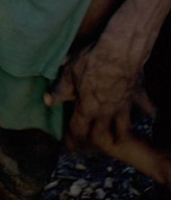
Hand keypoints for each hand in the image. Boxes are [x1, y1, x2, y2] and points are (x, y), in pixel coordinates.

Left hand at [46, 34, 152, 153]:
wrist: (120, 51)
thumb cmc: (91, 60)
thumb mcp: (69, 73)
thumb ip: (60, 89)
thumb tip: (48, 101)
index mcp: (88, 108)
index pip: (79, 130)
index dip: (72, 139)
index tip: (70, 147)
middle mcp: (107, 112)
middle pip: (102, 135)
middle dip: (95, 143)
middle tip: (92, 148)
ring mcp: (124, 106)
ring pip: (124, 128)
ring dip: (120, 134)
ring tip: (118, 140)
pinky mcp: (138, 95)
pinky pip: (146, 108)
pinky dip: (148, 112)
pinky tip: (151, 116)